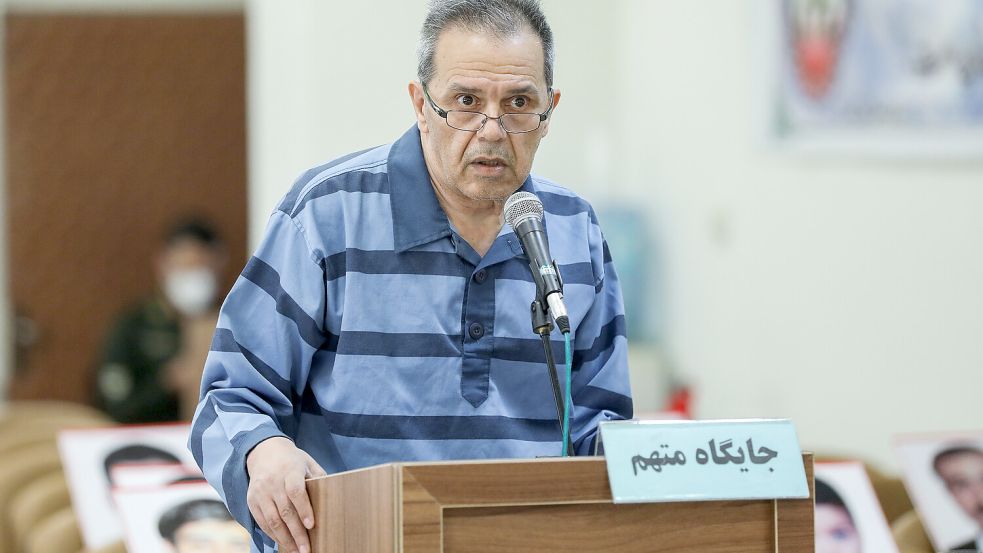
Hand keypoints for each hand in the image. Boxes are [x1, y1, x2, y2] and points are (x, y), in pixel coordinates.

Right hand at [246, 437, 326, 552]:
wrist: (264, 451)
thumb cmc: (292, 460)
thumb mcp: (308, 462)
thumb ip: (319, 478)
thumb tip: (332, 497)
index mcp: (289, 470)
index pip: (296, 491)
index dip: (304, 509)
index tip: (312, 525)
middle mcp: (272, 482)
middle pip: (285, 511)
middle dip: (296, 533)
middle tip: (306, 549)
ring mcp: (260, 492)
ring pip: (272, 520)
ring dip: (285, 539)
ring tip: (296, 551)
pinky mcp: (251, 501)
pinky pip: (262, 521)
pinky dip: (273, 535)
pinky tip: (283, 543)